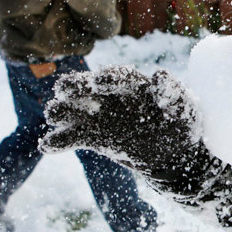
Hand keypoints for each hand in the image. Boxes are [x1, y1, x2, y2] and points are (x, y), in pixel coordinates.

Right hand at [41, 66, 208, 184]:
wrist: (173, 156)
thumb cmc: (180, 126)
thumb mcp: (184, 110)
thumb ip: (172, 94)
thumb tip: (159, 74)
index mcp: (135, 84)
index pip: (119, 77)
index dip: (108, 78)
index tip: (99, 82)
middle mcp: (112, 96)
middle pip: (88, 87)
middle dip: (75, 87)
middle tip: (63, 90)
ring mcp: (100, 116)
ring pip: (74, 109)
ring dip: (61, 110)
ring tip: (53, 115)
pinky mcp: (93, 137)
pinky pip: (72, 137)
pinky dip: (58, 140)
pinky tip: (47, 145)